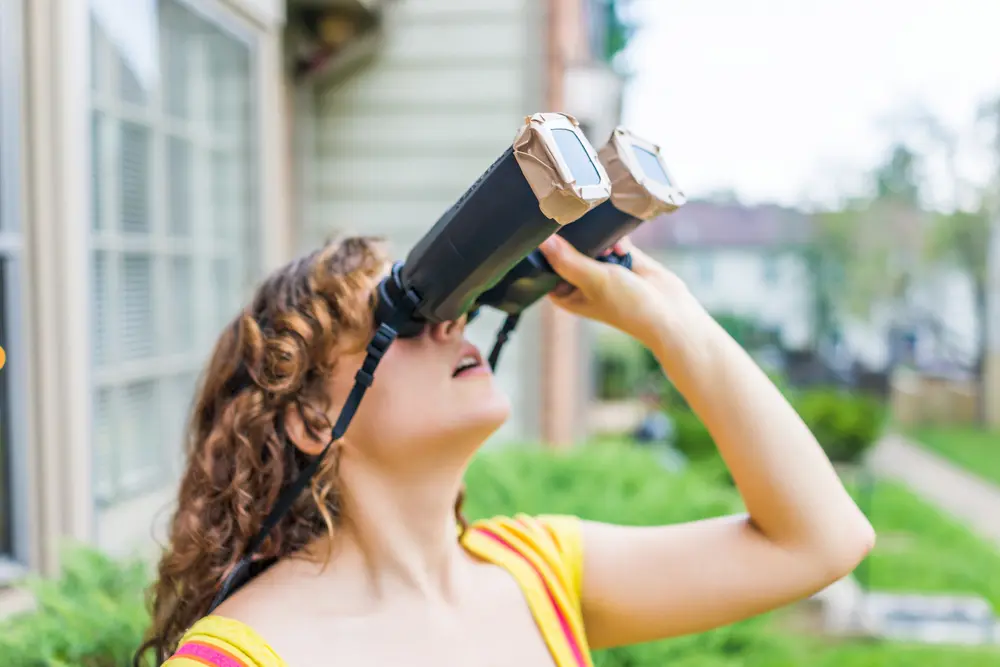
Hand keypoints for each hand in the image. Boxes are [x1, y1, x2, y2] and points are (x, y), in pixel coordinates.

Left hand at [537, 235, 706, 349]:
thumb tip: (542, 241)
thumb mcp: (594, 280)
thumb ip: (568, 260)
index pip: (544, 266)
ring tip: (611, 250)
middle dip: (575, 240)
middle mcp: (579, 280)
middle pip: (566, 249)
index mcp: (565, 294)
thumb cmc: (629, 306)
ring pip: (589, 240)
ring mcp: (599, 268)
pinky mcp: (619, 257)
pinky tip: (624, 251)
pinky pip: (610, 238)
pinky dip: (617, 240)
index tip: (546, 231)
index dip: (544, 249)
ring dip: (599, 240)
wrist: (670, 310)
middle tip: (584, 237)